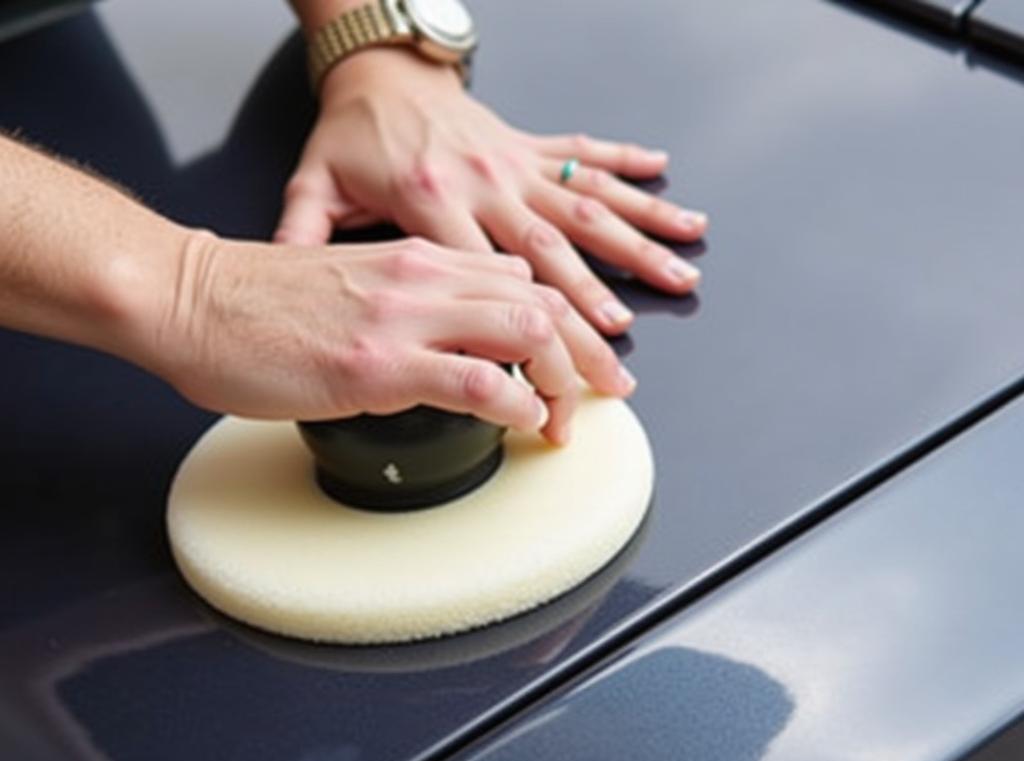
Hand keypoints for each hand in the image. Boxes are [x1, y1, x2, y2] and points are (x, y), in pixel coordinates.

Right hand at [156, 233, 635, 442]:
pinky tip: (524, 422)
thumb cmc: (262, 300)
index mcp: (423, 257)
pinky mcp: (377, 362)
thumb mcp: (358, 286)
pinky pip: (477, 378)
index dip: (568, 324)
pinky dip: (517, 403)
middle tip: (600, 396)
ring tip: (562, 420)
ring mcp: (404, 317)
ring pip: (526, 331)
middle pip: (544, 302)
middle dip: (586, 356)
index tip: (581, 364)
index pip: (525, 280)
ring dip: (561, 382)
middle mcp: (425, 277)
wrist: (194, 300)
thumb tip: (454, 346)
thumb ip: (412, 305)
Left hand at [275, 47, 706, 335]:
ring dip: (636, 241)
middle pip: (551, 255)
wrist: (377, 67)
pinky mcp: (526, 145)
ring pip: (584, 207)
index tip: (563, 373)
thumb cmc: (350, 133)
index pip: (491, 279)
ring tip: (683, 269)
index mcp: (432, 198)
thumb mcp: (316, 185)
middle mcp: (484, 180)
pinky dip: (627, 167)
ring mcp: (512, 161)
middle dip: (595, 309)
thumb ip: (307, 236)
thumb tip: (293, 286)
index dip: (532, 330)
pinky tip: (666, 179)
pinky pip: (584, 154)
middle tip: (625, 357)